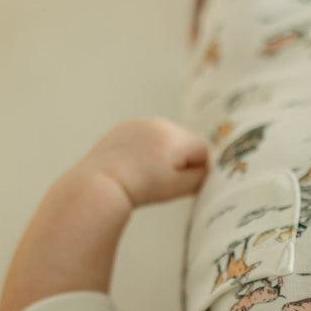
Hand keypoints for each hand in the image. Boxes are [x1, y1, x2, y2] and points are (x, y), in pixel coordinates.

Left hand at [79, 117, 208, 207]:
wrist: (101, 183)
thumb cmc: (142, 188)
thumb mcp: (179, 187)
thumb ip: (200, 177)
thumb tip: (208, 169)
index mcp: (176, 137)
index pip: (204, 150)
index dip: (198, 168)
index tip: (183, 183)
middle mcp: (161, 124)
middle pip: (184, 141)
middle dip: (180, 159)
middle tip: (163, 180)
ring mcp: (141, 122)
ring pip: (165, 138)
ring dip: (163, 153)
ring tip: (146, 173)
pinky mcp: (125, 127)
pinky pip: (146, 136)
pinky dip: (145, 149)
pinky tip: (134, 165)